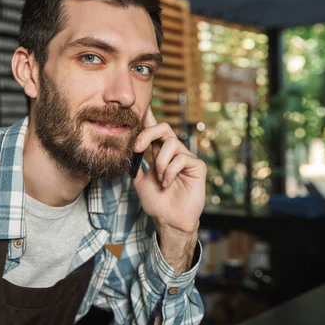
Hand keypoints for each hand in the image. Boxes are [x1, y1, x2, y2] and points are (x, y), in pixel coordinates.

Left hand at [132, 107, 206, 238]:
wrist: (168, 220)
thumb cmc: (156, 201)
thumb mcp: (138, 179)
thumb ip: (135, 162)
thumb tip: (127, 146)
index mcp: (159, 152)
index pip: (154, 129)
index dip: (149, 116)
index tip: (141, 104)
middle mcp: (173, 151)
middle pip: (163, 128)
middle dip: (147, 134)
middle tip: (137, 148)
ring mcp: (186, 157)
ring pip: (171, 144)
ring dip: (160, 163)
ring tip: (160, 179)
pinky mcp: (197, 166)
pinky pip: (181, 158)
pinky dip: (170, 172)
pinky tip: (168, 183)